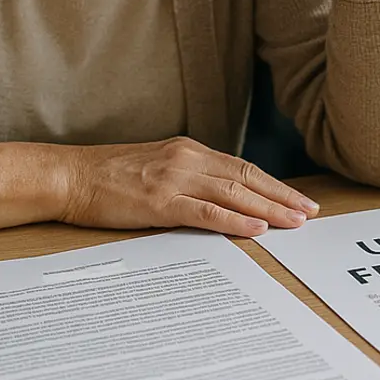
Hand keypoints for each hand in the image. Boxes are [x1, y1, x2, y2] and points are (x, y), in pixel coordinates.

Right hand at [61, 137, 319, 235]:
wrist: (70, 176)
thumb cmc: (107, 177)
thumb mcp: (155, 167)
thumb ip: (187, 176)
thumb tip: (218, 194)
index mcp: (188, 150)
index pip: (242, 167)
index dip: (273, 184)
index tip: (297, 198)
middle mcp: (187, 159)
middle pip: (246, 178)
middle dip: (282, 196)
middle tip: (310, 212)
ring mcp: (174, 179)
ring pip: (234, 193)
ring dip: (269, 209)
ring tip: (295, 222)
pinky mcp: (160, 201)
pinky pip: (206, 212)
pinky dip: (235, 220)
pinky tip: (256, 229)